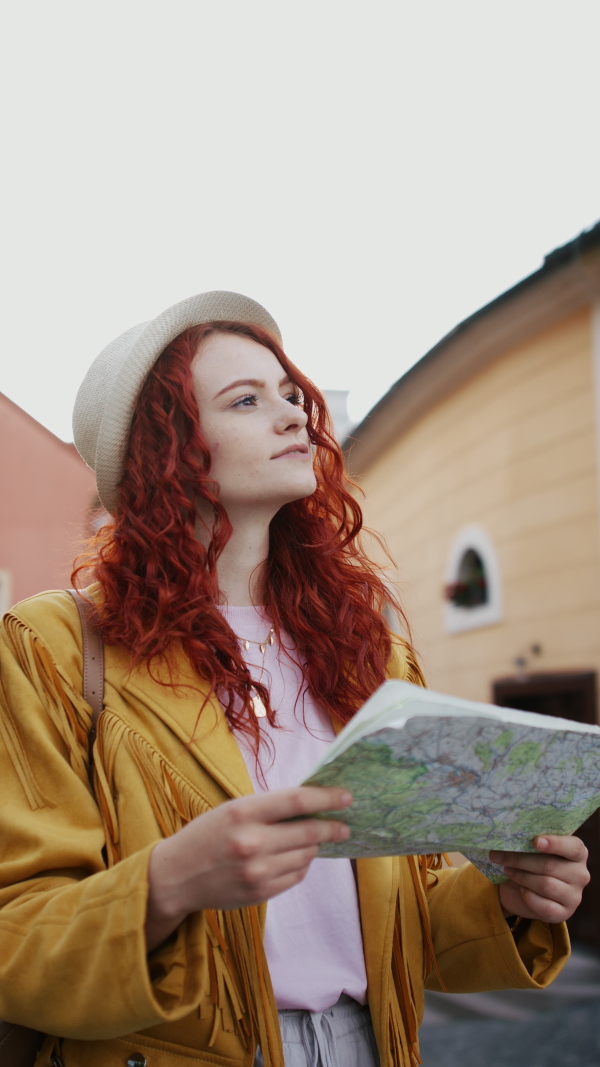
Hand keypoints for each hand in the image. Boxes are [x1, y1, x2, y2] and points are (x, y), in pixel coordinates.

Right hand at [145, 786, 351, 950]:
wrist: (177, 876)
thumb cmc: (208, 834)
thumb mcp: (233, 810)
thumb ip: (269, 808)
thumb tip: (313, 805)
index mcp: (244, 813)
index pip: (297, 801)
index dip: (326, 798)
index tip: (346, 797)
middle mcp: (252, 843)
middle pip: (308, 832)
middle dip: (332, 828)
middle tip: (344, 826)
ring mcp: (257, 871)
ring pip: (306, 855)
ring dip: (313, 847)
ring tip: (308, 841)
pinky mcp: (260, 893)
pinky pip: (296, 875)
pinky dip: (300, 864)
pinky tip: (291, 858)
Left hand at [491, 834, 589, 924]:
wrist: (523, 890)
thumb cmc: (530, 862)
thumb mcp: (532, 849)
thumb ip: (530, 841)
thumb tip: (509, 836)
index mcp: (578, 853)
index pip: (574, 847)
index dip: (555, 843)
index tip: (535, 841)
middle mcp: (580, 874)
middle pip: (550, 865)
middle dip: (520, 859)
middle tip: (498, 855)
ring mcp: (574, 896)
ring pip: (545, 885)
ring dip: (521, 877)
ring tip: (508, 870)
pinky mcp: (564, 914)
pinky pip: (544, 906)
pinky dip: (528, 896)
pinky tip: (521, 889)